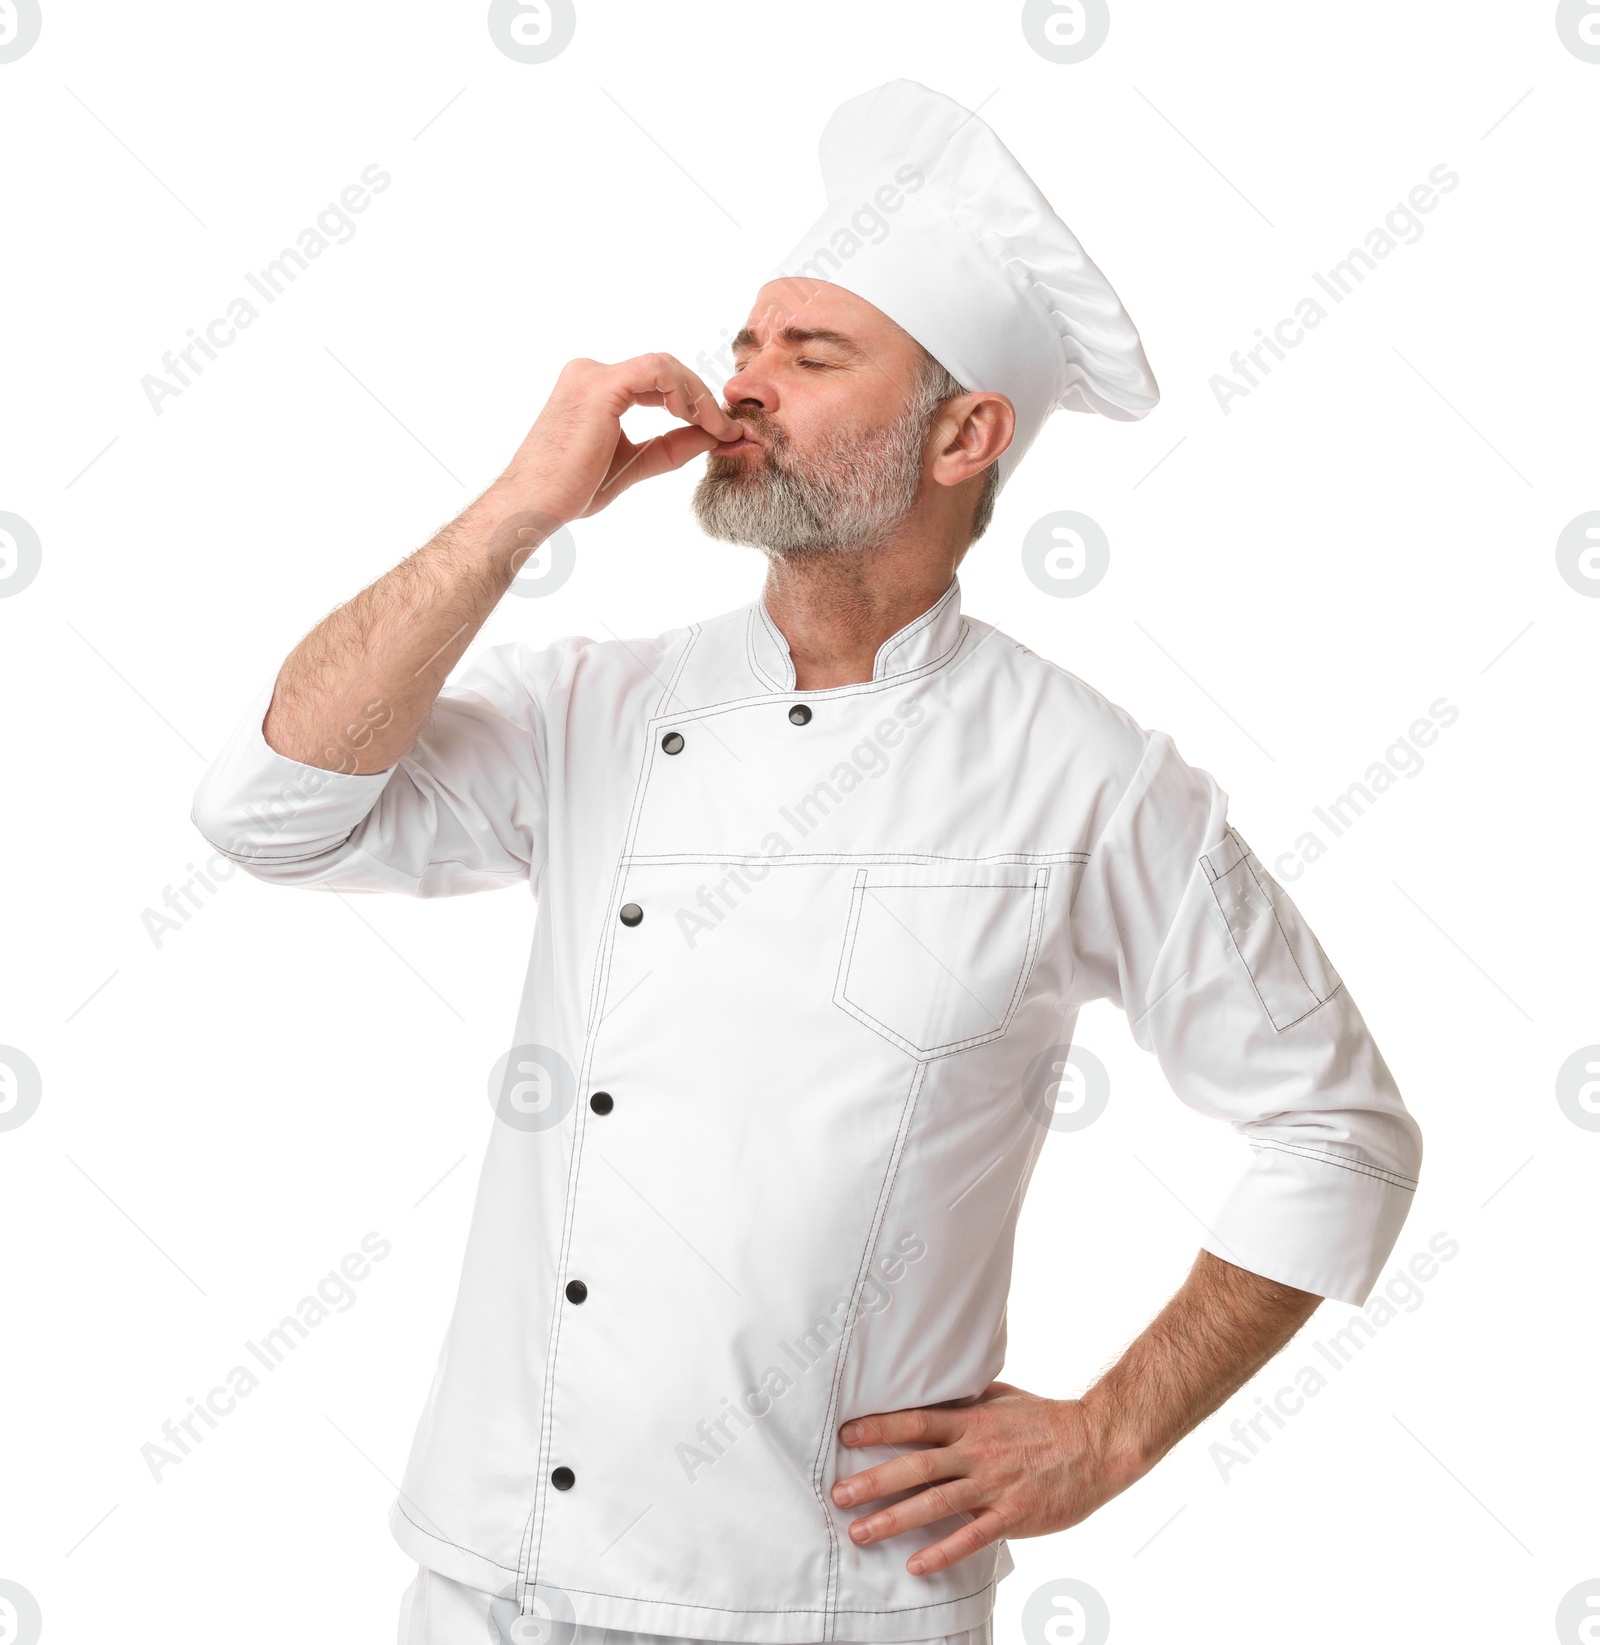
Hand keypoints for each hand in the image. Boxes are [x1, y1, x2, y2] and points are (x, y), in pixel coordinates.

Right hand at [490, 352, 746, 528]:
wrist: (535, 504)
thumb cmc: (572, 490)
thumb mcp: (633, 463)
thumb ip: (671, 447)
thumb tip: (714, 437)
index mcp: (594, 388)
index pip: (656, 381)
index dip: (694, 402)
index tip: (722, 432)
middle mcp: (590, 372)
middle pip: (665, 369)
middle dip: (703, 397)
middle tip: (729, 430)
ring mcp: (592, 375)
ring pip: (665, 366)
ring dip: (699, 397)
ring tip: (717, 429)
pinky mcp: (600, 386)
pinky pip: (658, 372)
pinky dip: (684, 393)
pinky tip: (695, 419)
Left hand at [831, 1380, 1143, 1576]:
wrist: (1096, 1444)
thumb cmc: (1046, 1418)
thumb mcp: (1001, 1397)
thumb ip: (967, 1400)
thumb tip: (935, 1390)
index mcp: (971, 1421)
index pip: (915, 1422)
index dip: (878, 1427)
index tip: (844, 1434)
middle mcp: (976, 1452)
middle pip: (914, 1466)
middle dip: (872, 1480)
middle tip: (837, 1494)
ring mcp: (993, 1485)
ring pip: (934, 1504)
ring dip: (893, 1519)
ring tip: (860, 1531)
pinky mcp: (1012, 1515)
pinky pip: (971, 1537)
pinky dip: (942, 1552)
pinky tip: (916, 1565)